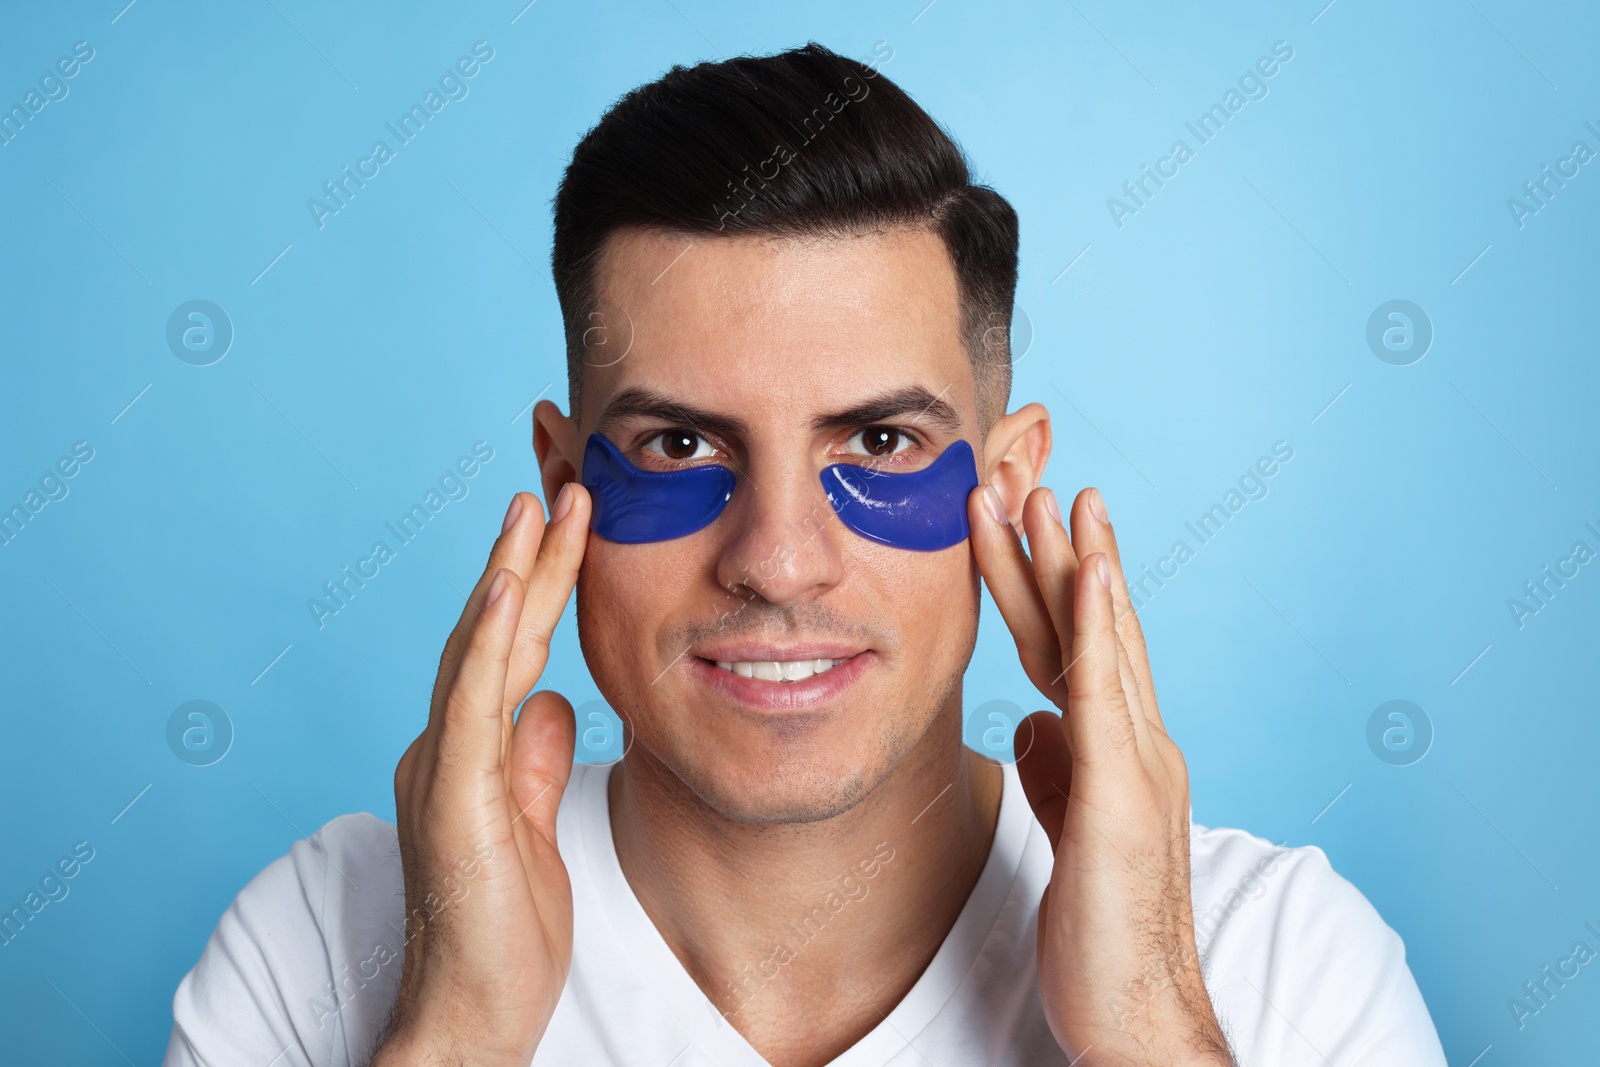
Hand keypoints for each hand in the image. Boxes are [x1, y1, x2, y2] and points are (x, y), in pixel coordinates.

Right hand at [373, 483, 590, 1066]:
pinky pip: (470, 702)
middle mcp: (446, 744)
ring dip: (512, 572)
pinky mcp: (449, 793)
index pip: (511, 647)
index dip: (538, 583)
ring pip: (479, 648)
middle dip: (531, 555)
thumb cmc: (500, 930)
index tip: (570, 521)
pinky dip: (484, 639)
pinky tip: (504, 587)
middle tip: (563, 481)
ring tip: (543, 503)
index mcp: (468, 749)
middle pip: (495, 631)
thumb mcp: (532, 825)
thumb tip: (552, 700)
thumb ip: (534, 759)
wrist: (468, 1012)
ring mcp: (441, 765)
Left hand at [968, 484, 1233, 1065]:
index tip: (1021, 521)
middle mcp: (1136, 745)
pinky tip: (1092, 576)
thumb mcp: (1069, 833)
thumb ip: (1058, 773)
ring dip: (1078, 564)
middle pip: (1088, 629)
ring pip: (1103, 643)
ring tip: (1055, 495)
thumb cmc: (1102, 930)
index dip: (1048, 584)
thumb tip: (1032, 725)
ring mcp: (1138, 765)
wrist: (1138, 1014)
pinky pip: (1110, 696)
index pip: (1073, 648)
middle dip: (1056, 550)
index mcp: (1113, 753)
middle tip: (1029, 476)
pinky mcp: (1127, 796)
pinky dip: (1103, 629)